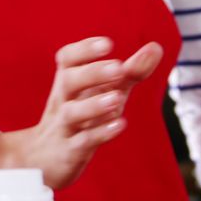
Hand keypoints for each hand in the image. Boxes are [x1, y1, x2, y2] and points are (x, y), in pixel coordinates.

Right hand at [0, 37, 163, 188]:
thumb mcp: (104, 92)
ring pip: (71, 113)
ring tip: (117, 98)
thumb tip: (156, 47)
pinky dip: (99, 133)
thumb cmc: (81, 117)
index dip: (84, 49)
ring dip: (94, 104)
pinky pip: (81, 142)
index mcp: (68, 82)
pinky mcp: (69, 151)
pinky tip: (119, 125)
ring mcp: (64, 126)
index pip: (67, 59)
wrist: (45, 157)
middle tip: (118, 67)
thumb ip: (130, 72)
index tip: (107, 43)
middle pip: (68, 81)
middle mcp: (63, 100)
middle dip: (92, 73)